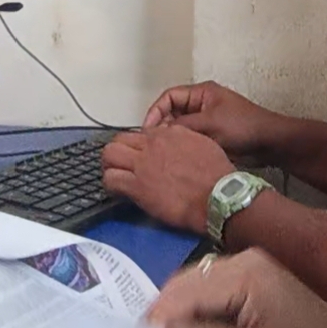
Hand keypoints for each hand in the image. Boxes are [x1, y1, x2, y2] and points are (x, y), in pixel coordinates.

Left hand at [101, 124, 232, 233]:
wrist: (217, 194)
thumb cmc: (215, 172)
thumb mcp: (201, 142)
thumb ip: (183, 138)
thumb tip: (173, 144)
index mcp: (168, 133)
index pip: (140, 133)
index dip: (137, 145)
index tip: (139, 156)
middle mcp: (151, 144)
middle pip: (119, 139)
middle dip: (117, 151)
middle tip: (120, 164)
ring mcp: (142, 164)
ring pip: (109, 155)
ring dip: (110, 165)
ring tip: (115, 175)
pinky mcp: (137, 186)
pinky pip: (111, 179)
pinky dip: (110, 184)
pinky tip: (117, 190)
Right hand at [142, 81, 279, 159]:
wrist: (268, 143)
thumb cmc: (242, 127)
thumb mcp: (210, 123)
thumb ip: (183, 126)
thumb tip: (160, 132)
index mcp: (202, 93)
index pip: (169, 97)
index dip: (155, 111)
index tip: (147, 130)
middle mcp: (202, 104)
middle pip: (172, 112)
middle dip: (162, 126)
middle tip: (152, 144)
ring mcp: (206, 121)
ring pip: (180, 128)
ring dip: (172, 138)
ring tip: (160, 154)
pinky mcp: (211, 137)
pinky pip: (190, 140)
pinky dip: (182, 147)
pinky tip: (175, 159)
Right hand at [147, 248, 326, 327]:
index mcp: (245, 274)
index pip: (190, 291)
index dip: (162, 315)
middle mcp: (244, 259)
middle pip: (190, 279)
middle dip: (165, 308)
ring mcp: (248, 262)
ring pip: (197, 279)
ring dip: (177, 305)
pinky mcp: (251, 272)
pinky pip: (211, 282)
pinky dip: (194, 302)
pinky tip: (185, 324)